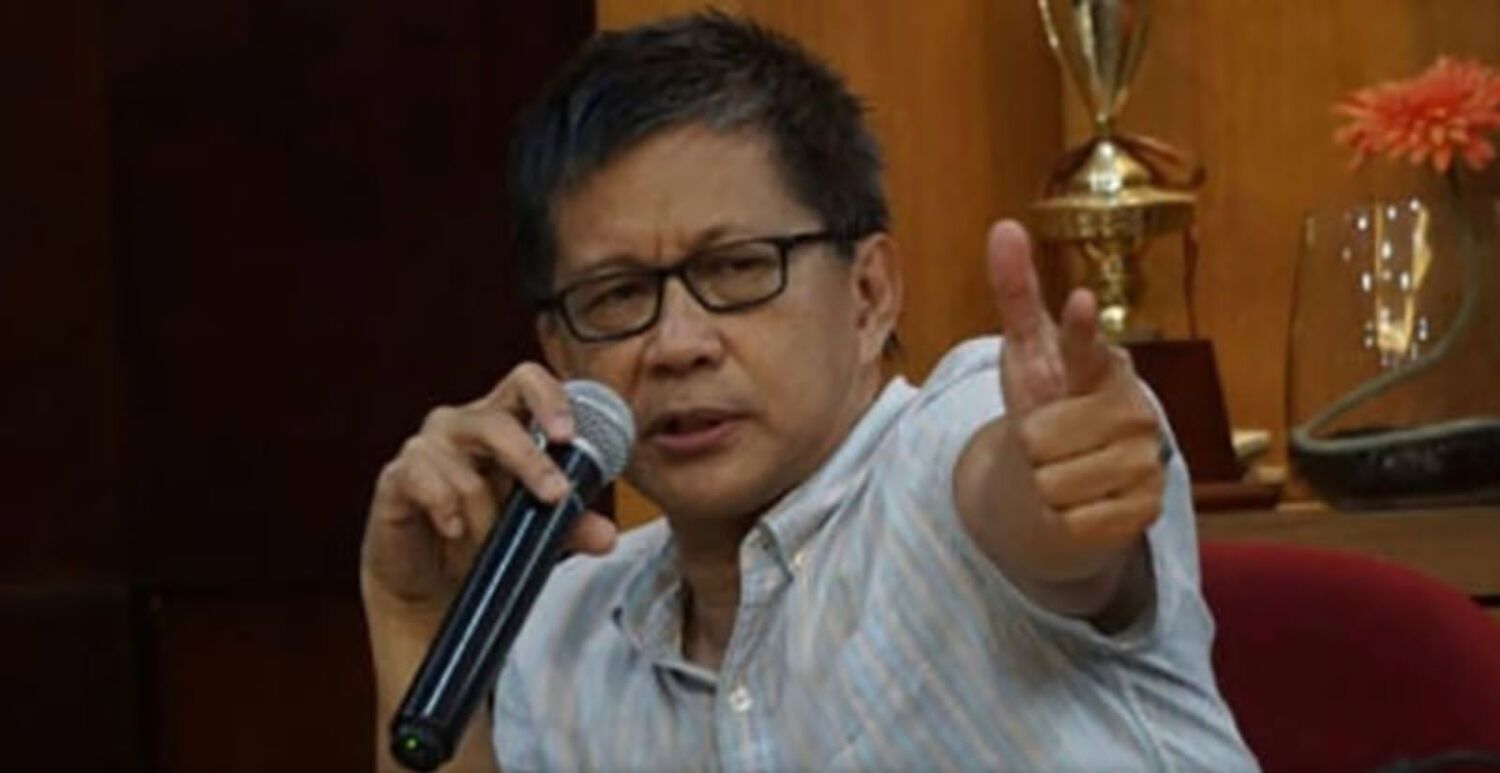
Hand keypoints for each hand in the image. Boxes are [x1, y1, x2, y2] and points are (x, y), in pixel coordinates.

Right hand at [359, 362, 618, 622]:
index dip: (550, 398)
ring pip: (461, 462)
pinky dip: (443, 505)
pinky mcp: (397, 479)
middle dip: (529, 460)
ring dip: (484, 510)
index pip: (527, 382)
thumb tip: (606, 536)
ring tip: (489, 542)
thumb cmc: (485, 540)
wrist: (432, 586)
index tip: (568, 435)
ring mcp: (426, 449)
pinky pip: (419, 478)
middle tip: (554, 495)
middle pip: (495, 420)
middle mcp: (462, 425)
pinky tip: (454, 529)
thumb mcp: (536, 533)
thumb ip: (571, 526)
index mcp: (503, 422)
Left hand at [983, 220, 1165, 593]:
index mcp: (1103, 364)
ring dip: (1042, 485)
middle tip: (1048, 440)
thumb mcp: (1027, 351)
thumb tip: (1003, 227)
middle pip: (1038, 440)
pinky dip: (1061, 518)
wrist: (1079, 466)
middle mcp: (1134, 409)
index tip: (1080, 303)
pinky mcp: (1145, 510)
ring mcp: (1145, 461)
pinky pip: (1069, 521)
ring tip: (1065, 467)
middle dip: (1027, 447)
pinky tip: (1082, 499)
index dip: (1081, 329)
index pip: (1086, 345)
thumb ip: (1017, 293)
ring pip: (1050, 485)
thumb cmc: (1053, 397)